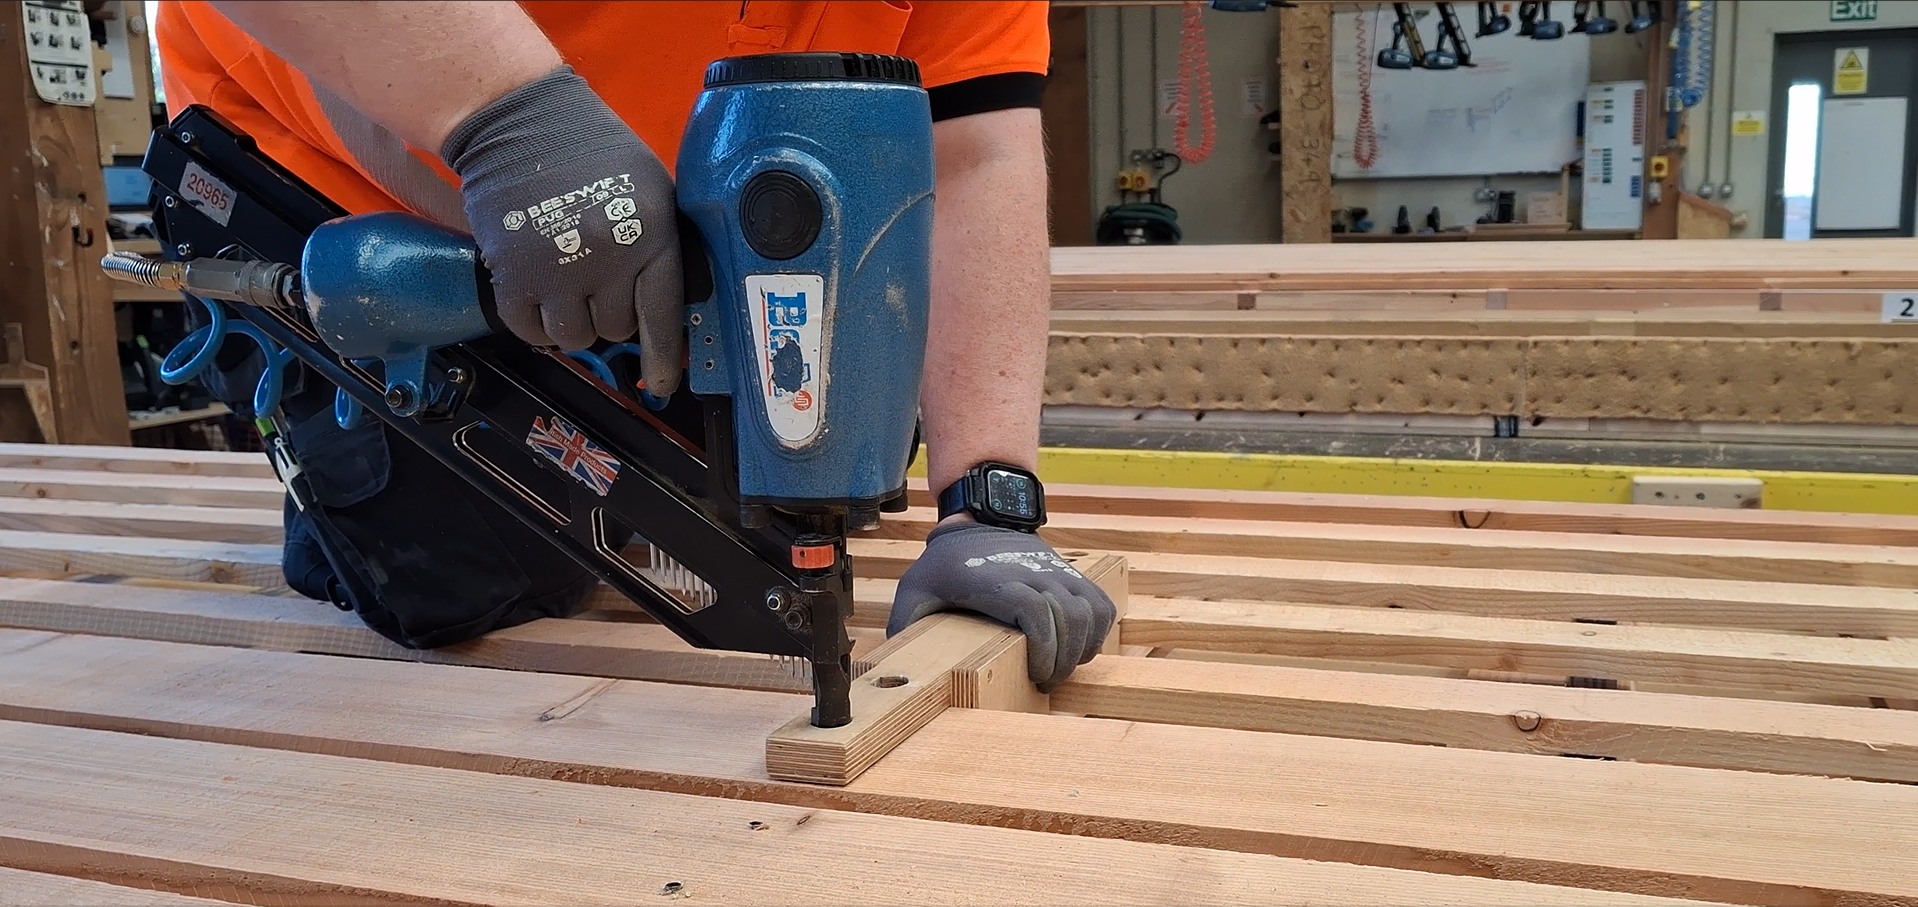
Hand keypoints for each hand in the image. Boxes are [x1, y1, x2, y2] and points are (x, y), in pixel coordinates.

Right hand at [440, 66, 684, 395]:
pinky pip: (530, 331)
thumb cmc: (594, 151)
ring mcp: (557, 269)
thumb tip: (665, 309)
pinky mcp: (511, 274)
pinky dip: (536, 326)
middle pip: (615, 330)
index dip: (663, 358)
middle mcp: (607, 257)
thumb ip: (660, 246)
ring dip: (572, 324)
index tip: (661, 384)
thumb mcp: (651, 189)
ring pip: (573, 338)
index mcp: (650, 234)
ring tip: (567, 290)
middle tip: (596, 285)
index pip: (662, 314)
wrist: (520, 121)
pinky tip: (540, 299)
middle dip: (608, 316)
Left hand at [887, 520, 1117, 691]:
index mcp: (994, 582)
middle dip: (1062, 660)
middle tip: (1045, 681)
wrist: (980, 520)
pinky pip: (1102, 606)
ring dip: (1082, 648)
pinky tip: (1079, 648)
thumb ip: (905, 626)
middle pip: (1069, 619)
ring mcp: (1058, 573)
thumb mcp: (915, 589)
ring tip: (1061, 668)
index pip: (1035, 612)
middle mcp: (1032, 574)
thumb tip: (894, 669)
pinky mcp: (1073, 576)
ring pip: (1090, 613)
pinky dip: (1098, 631)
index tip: (1035, 674)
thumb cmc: (945, 564)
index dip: (1043, 647)